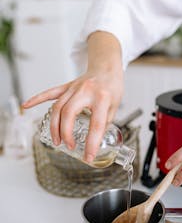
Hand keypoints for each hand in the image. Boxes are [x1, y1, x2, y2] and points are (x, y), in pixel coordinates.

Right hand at [22, 31, 123, 162]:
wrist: (106, 66)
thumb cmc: (112, 86)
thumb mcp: (114, 106)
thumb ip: (104, 123)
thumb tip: (94, 140)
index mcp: (102, 98)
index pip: (96, 125)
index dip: (92, 143)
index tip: (88, 156)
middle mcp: (85, 92)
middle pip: (69, 113)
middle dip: (65, 132)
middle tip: (68, 146)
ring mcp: (74, 88)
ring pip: (58, 106)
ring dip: (54, 126)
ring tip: (56, 141)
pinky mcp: (67, 86)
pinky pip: (50, 93)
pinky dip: (37, 99)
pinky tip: (26, 105)